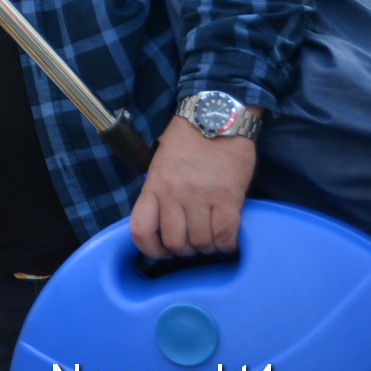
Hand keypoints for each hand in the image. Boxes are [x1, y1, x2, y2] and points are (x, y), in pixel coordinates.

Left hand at [129, 111, 258, 258]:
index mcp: (154, 185)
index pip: (140, 229)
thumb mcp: (161, 164)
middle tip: (194, 244)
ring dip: (208, 248)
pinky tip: (228, 240)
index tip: (161, 252)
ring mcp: (201, 196)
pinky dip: (228, 244)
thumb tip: (164, 222)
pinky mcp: (229, 197)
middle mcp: (174, 193)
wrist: (217, 117)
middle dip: (185, 250)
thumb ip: (160, 192)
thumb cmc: (188, 140)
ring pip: (201, 242)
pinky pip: (226, 234)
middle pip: (176, 242)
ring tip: (212, 240)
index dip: (150, 249)